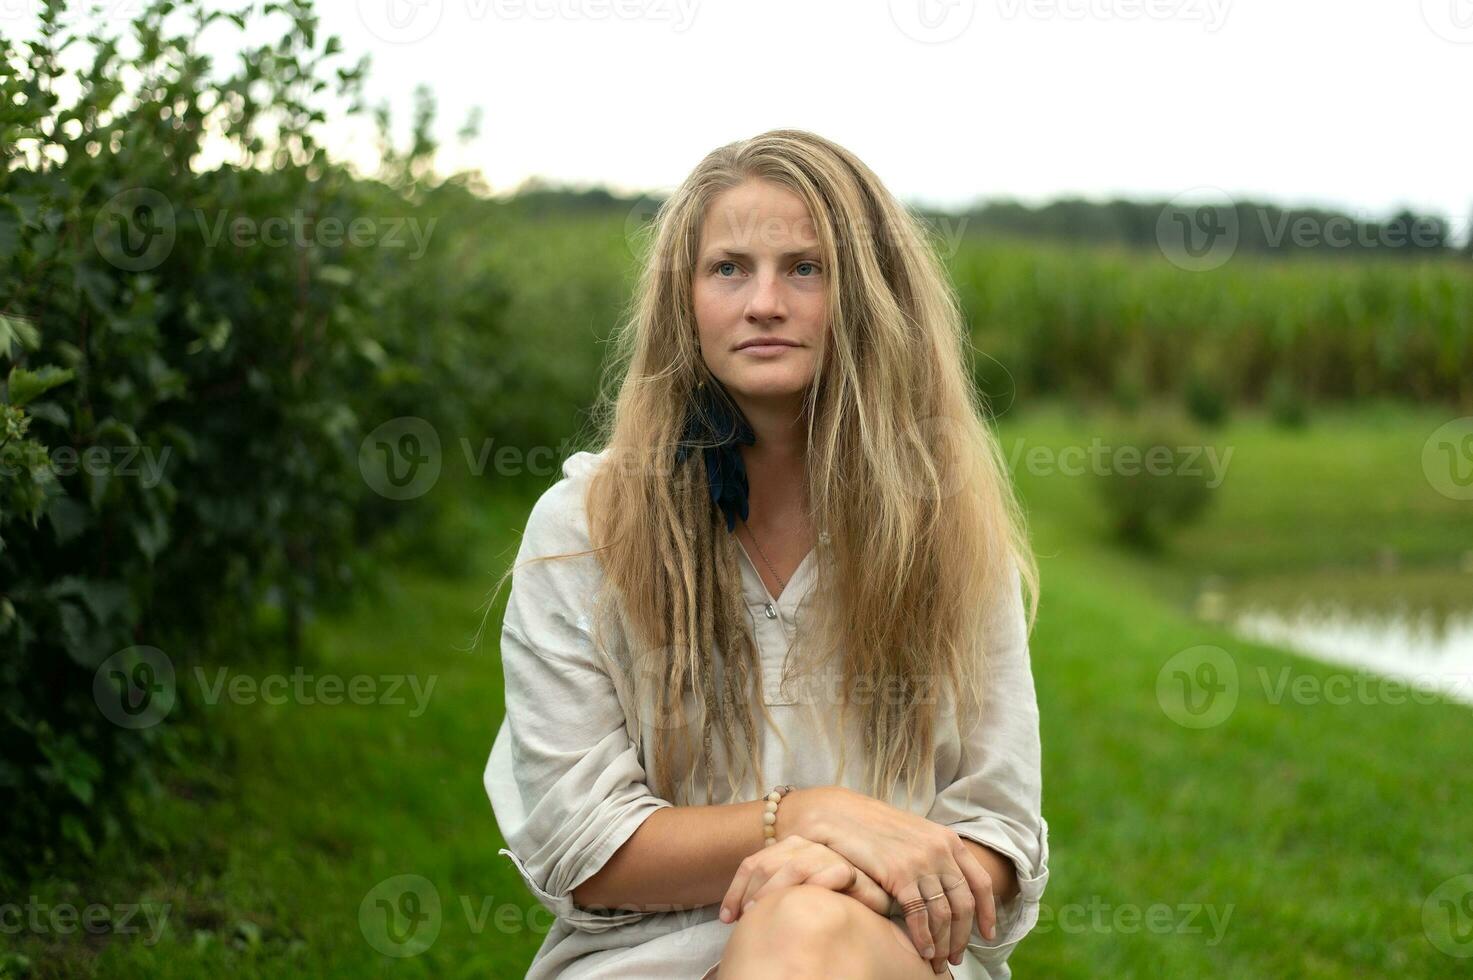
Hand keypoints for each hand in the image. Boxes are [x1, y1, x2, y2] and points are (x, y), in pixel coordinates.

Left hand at [718, 835, 891, 922]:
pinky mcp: (852, 870)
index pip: (753, 863)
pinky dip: (814, 887)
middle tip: (744, 917)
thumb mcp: (794, 890)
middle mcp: (807, 846)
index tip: (727, 917)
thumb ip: (774, 890)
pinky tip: (801, 905)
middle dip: (752, 892)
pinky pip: (831, 874)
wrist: (873, 894)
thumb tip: (737, 913)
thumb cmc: (829, 899)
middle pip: (769, 863)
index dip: (736, 890)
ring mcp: (829, 856)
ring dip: (775, 890)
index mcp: (789, 849)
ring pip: (795, 866)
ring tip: (762, 912)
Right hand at [784, 786, 996, 973]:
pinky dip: (924, 938)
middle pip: (964, 904)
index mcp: (948, 840)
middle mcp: (940, 850)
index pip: (980, 881)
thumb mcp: (914, 833)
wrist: (839, 814)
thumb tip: (948, 887)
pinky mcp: (899, 874)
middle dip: (962, 936)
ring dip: (943, 943)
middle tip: (956, 957)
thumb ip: (934, 854)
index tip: (988, 934)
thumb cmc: (873, 827)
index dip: (988, 912)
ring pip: (944, 914)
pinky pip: (919, 915)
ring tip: (937, 961)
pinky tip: (922, 950)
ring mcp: (921, 862)